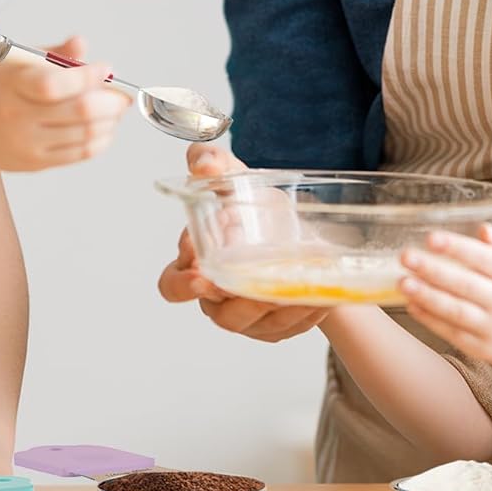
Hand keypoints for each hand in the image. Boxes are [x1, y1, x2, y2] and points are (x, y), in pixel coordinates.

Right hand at [0, 35, 129, 173]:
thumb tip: (82, 44)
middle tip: (122, 93)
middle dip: (111, 101)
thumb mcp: (14, 62)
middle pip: (79, 112)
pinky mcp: (37, 163)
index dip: (88, 76)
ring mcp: (28, 144)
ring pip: (85, 134)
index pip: (56, 84)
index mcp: (12, 85)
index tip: (105, 68)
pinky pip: (79, 154)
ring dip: (110, 120)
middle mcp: (19, 117)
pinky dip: (101, 140)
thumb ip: (52, 53)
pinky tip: (106, 127)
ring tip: (116, 109)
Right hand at [156, 144, 325, 342]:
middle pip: (219, 314)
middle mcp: (217, 297)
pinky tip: (318, 295)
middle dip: (237, 301)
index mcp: (195, 266)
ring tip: (295, 287)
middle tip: (254, 285)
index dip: (183, 281)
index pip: (173, 284)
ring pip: (258, 322)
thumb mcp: (234, 178)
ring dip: (275, 306)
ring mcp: (247, 317)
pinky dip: (303, 311)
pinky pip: (289, 326)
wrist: (295, 231)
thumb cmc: (252, 208)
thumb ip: (212, 163)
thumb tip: (203, 163)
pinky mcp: (276, 327)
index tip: (200, 266)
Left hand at [399, 225, 491, 369]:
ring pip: (455, 311)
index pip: (483, 259)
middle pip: (465, 284)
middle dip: (433, 270)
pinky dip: (430, 319)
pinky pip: (452, 333)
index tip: (431, 238)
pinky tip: (412, 305)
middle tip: (406, 256)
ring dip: (426, 297)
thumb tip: (482, 229)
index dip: (456, 248)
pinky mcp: (482, 348)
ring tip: (402, 282)